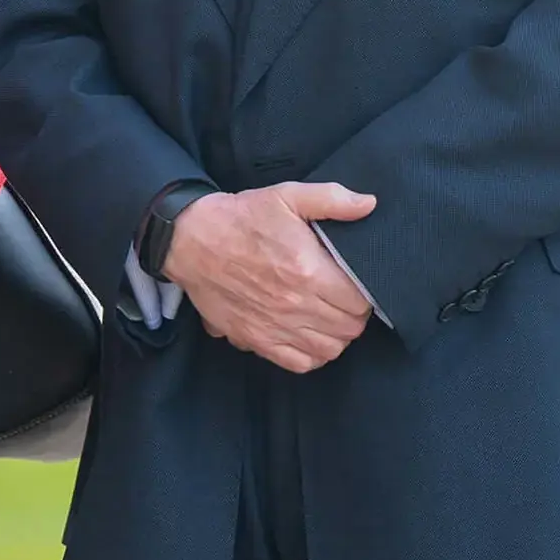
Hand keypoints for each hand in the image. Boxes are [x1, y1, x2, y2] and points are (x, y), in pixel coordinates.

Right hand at [166, 183, 376, 372]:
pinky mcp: (255, 338)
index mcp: (308, 270)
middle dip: (353, 315)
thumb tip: (369, 204)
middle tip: (344, 300)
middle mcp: (294, 304)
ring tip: (328, 318)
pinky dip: (311, 356)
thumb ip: (332, 199)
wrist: (190, 239)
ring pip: (329, 350)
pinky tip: (308, 336)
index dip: (365, 295)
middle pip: (349, 329)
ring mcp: (274, 325)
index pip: (361, 302)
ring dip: (335, 336)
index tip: (356, 285)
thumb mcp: (286, 196)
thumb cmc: (241, 218)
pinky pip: (299, 363)